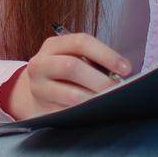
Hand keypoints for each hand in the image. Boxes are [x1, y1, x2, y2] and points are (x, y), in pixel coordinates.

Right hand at [4, 33, 131, 120]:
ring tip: (109, 102)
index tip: (126, 68)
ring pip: (70, 94)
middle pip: (72, 67)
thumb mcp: (71, 57)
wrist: (32, 91)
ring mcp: (38, 88)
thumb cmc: (62, 73)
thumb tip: (123, 72)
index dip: (106, 54)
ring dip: (95, 99)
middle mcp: (41, 64)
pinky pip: (68, 114)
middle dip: (100, 79)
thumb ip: (93, 60)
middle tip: (118, 89)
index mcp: (53, 46)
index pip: (81, 42)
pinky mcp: (41, 110)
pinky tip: (96, 113)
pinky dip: (86, 114)